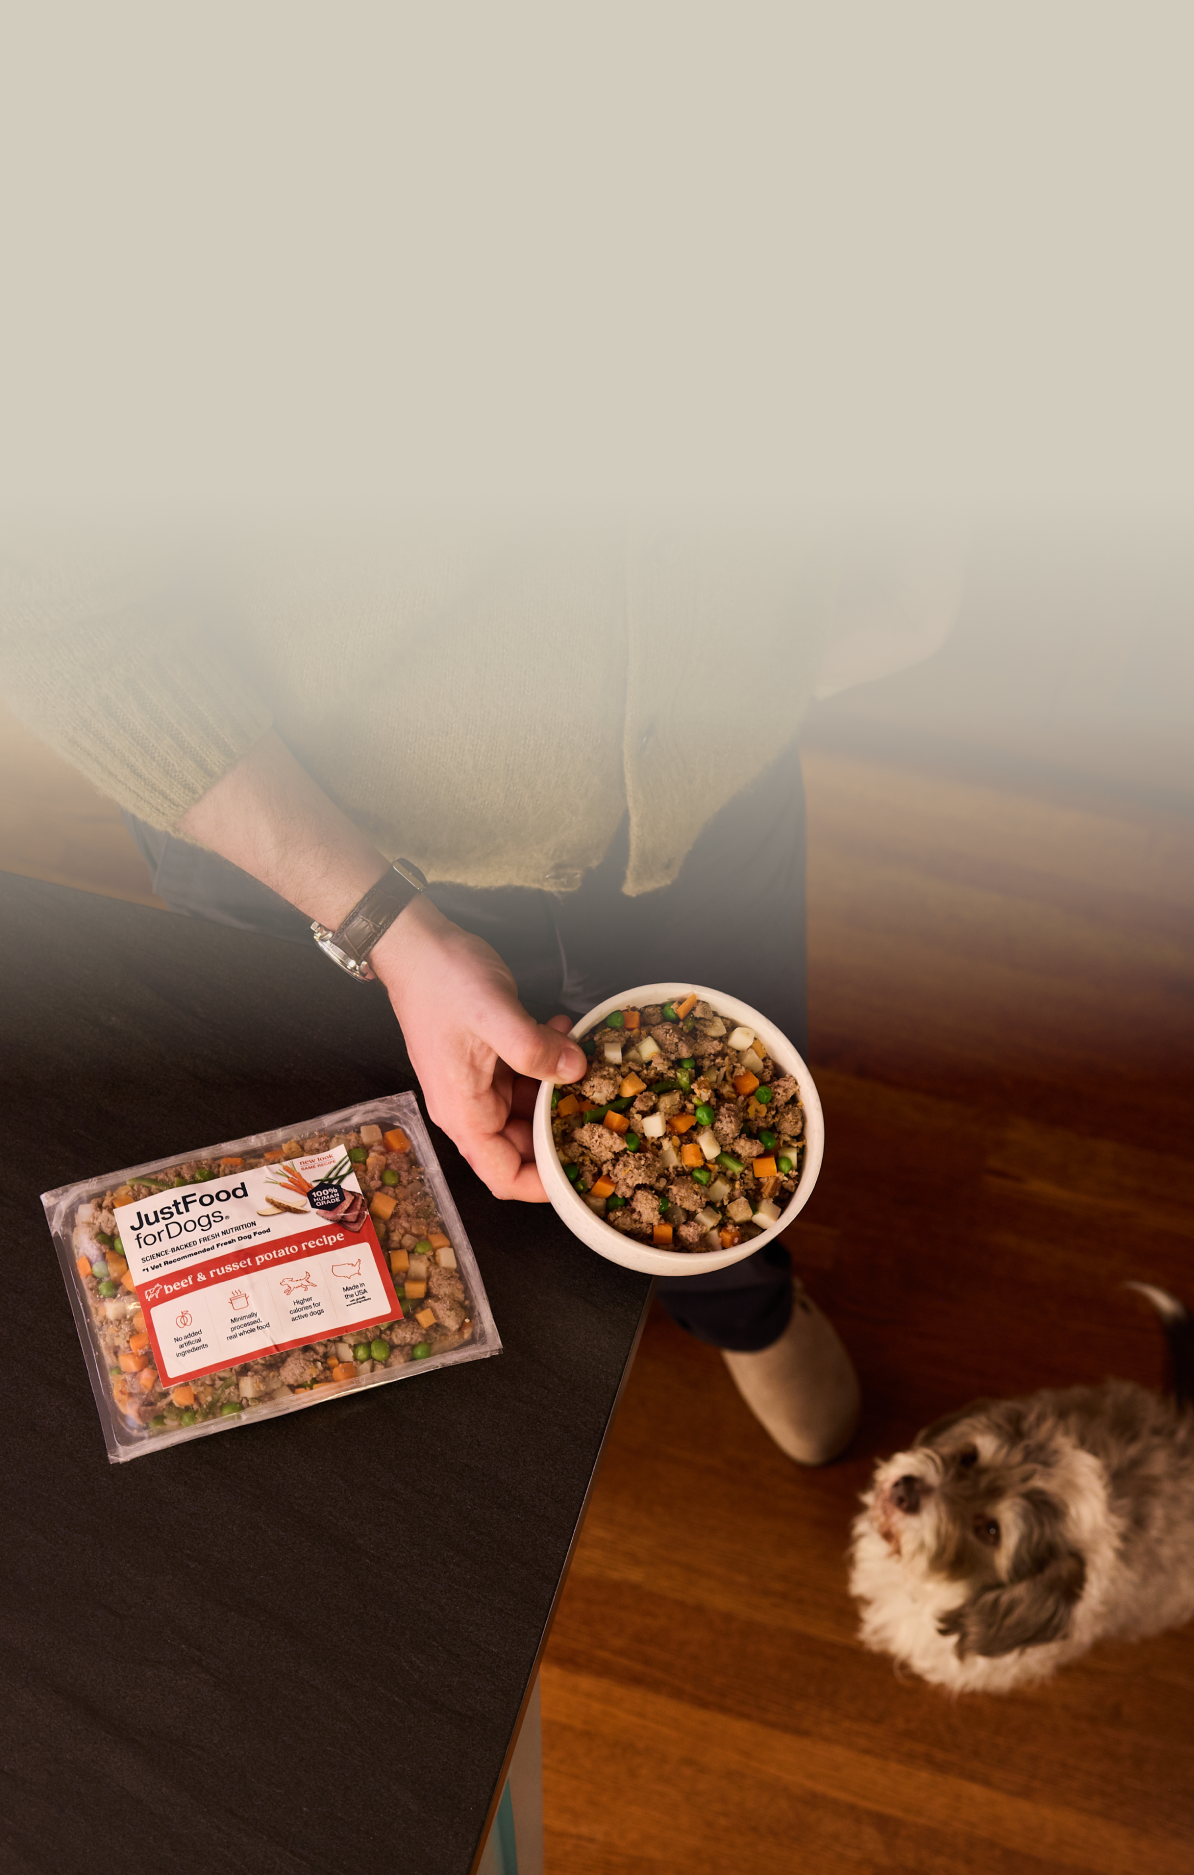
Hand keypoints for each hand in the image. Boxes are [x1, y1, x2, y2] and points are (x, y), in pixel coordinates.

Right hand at [371, 894, 586, 1201]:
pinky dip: (550, 1061)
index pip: (504, 1176)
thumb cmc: (442, 981)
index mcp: (464, 1112)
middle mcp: (470, 1106)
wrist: (415, 944)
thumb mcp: (494, 1014)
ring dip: (562, 1090)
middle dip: (564, 1132)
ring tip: (588, 1062)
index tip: (585, 1173)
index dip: (544, 1185)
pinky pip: (527, 1076)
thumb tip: (576, 1071)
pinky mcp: (490, 1060)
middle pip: (523, 1147)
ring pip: (531, 1110)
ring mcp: (480, 1083)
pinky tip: (565, 1033)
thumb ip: (535, 1049)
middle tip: (606, 1113)